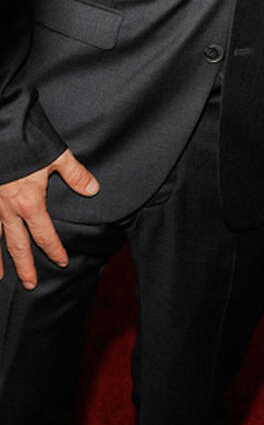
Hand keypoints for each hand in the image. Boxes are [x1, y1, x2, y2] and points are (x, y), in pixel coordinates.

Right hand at [0, 149, 98, 288]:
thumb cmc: (27, 140)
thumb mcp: (57, 156)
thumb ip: (75, 174)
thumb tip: (93, 190)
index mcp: (30, 202)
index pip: (44, 234)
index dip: (54, 250)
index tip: (61, 261)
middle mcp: (8, 209)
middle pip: (17, 245)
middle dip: (25, 266)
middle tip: (30, 285)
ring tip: (0, 277)